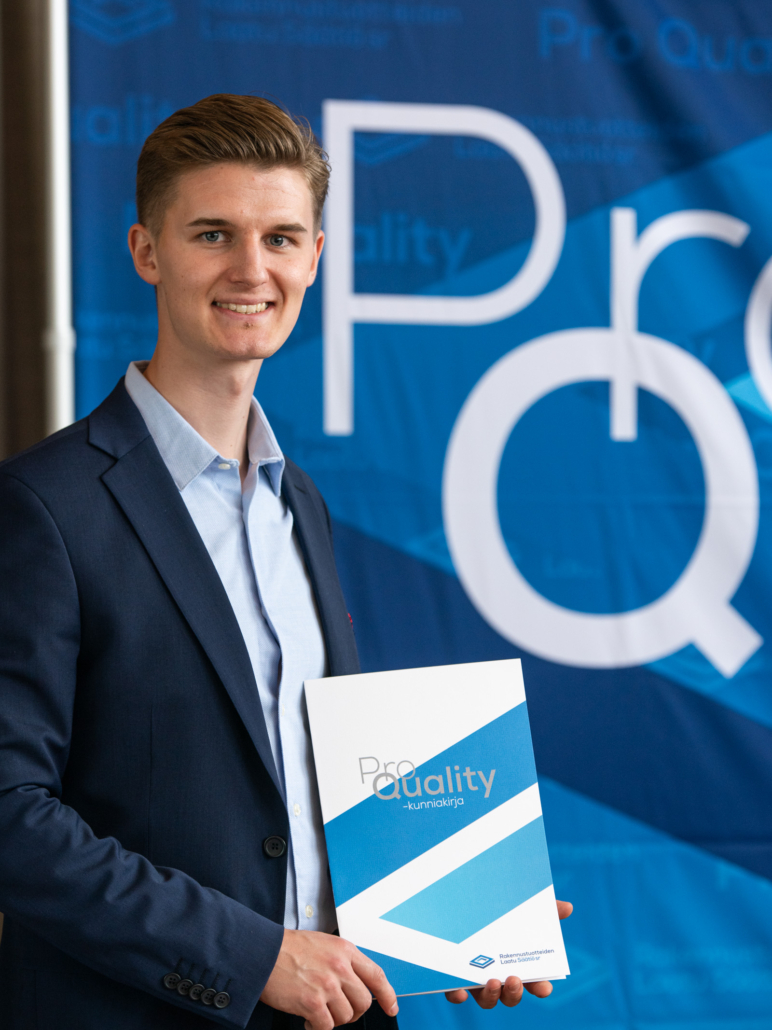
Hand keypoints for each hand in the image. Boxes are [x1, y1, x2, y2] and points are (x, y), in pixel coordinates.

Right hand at [260, 929, 398, 1029]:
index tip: (391, 1007)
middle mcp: (340, 967)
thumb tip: (355, 983)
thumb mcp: (324, 944)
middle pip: (363, 1002)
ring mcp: (328, 985)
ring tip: (317, 1011)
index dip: (388, 995)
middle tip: (337, 1011)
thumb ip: (342, 961)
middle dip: (353, 1012)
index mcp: (345, 950)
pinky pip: (326, 1027)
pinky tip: (307, 1019)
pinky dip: (317, 1028)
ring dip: (332, 1019)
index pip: (377, 975)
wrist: (263, 952)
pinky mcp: (313, 1002)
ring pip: (346, 1016)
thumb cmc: (289, 948)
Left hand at [444, 900, 572, 1007]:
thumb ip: (542, 909)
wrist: (457, 904)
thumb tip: (567, 907)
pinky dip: (458, 995)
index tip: (545, 987)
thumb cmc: (495, 912)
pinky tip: (462, 991)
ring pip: (486, 999)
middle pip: (511, 996)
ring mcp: (476, 979)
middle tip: (515, 980)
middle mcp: (498, 975)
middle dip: (515, 993)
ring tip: (493, 981)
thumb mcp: (518, 908)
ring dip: (492, 996)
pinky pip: (455, 993)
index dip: (540, 987)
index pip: (534, 982)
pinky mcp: (453, 977)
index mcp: (516, 963)